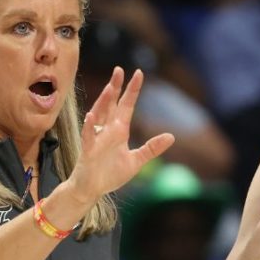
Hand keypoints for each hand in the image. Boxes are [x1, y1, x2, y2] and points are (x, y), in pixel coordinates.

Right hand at [67, 67, 174, 200]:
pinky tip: (91, 116)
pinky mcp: (89, 150)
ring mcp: (97, 139)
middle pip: (111, 104)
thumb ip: (152, 148)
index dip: (132, 90)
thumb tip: (171, 136)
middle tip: (120, 69)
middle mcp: (107, 131)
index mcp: (119, 131)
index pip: (127, 106)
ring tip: (110, 88)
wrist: (92, 189)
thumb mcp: (137, 161)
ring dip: (104, 102)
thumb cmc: (110, 173)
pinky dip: (90, 126)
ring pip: (99, 115)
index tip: (139, 73)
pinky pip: (88, 136)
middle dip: (115, 87)